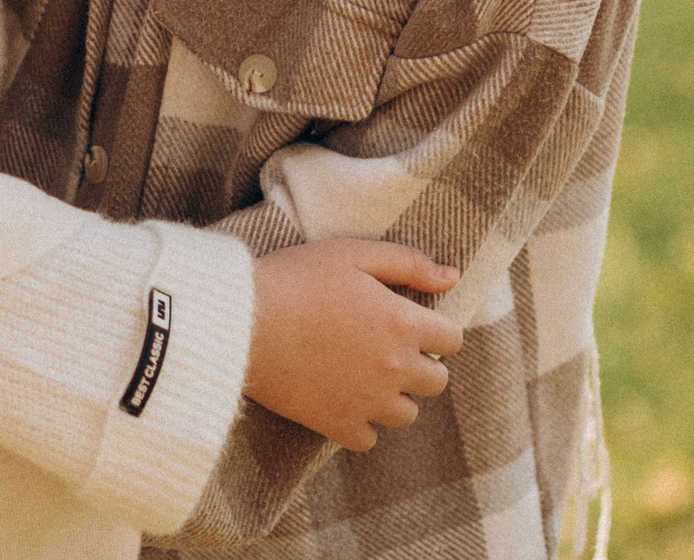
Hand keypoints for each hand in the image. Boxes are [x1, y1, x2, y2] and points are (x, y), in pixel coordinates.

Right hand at [241, 239, 464, 451]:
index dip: (435, 330)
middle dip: (420, 364)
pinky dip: (361, 423)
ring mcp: (368, 401)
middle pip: (437, 381)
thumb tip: (452, 277)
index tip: (409, 323)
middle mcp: (394, 367)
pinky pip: (369, 438)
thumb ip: (407, 263)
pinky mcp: (337, 424)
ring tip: (363, 374)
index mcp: (403, 323)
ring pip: (407, 414)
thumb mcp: (352, 254)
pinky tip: (341, 398)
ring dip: (394, 396)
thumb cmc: (294, 278)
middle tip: (384, 347)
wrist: (240, 320)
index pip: (452, 339)